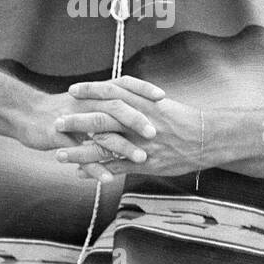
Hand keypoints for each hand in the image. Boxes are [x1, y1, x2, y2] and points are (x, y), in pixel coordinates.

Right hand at [23, 75, 165, 170]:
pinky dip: (95, 167)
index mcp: (93, 93)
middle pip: (115, 107)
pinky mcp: (60, 138)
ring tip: (141, 160)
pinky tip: (108, 179)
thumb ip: (106, 101)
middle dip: (137, 119)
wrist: (23, 114)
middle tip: (156, 133)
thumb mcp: (83, 100)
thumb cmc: (58, 109)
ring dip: (122, 147)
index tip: (163, 96)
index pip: (122, 84)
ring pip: (101, 133)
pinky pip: (80, 154)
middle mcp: (85, 103)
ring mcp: (72, 120)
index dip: (141, 89)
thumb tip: (132, 103)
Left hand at [57, 80, 202, 182]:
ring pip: (104, 147)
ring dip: (79, 151)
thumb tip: (120, 94)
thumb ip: (138, 99)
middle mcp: (138, 122)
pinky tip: (80, 173)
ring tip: (59, 154)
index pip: (111, 92)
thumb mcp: (160, 103)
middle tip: (56, 122)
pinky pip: (116, 168)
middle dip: (76, 122)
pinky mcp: (144, 162)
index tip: (72, 90)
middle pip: (101, 120)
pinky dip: (96, 171)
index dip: (90, 91)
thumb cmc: (184, 119)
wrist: (206, 138)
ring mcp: (140, 143)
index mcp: (142, 103)